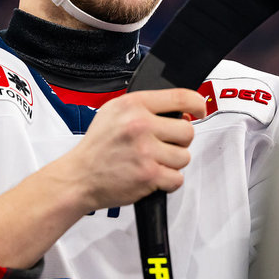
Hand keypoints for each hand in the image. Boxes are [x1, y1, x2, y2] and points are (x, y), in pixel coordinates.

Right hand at [63, 89, 205, 213]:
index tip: (199, 110)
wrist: (79, 177)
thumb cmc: (97, 147)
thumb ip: (144, 108)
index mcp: (133, 105)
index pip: (180, 97)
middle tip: (163, 145)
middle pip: (187, 131)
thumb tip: (180, 111)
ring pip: (184, 157)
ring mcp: (145, 151)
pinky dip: (167, 181)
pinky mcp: (149, 175)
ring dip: (173, 162)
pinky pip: (177, 178)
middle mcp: (139, 125)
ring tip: (152, 161)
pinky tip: (151, 175)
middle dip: (179, 141)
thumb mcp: (113, 112)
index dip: (197, 103)